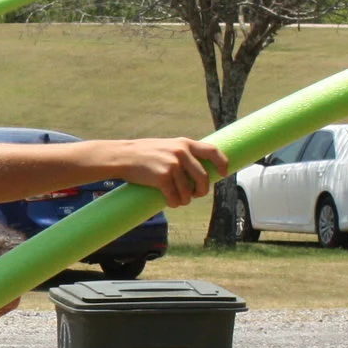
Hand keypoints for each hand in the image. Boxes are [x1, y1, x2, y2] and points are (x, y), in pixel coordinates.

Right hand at [111, 137, 225, 208]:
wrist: (123, 156)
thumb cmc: (144, 153)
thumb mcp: (167, 146)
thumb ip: (182, 154)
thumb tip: (197, 171)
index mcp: (184, 143)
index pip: (212, 151)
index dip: (222, 163)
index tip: (223, 173)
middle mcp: (181, 153)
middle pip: (203, 178)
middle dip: (202, 191)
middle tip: (196, 195)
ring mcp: (172, 165)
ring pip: (188, 192)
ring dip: (185, 200)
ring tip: (178, 200)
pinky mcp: (162, 178)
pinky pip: (174, 197)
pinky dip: (173, 203)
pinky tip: (170, 202)